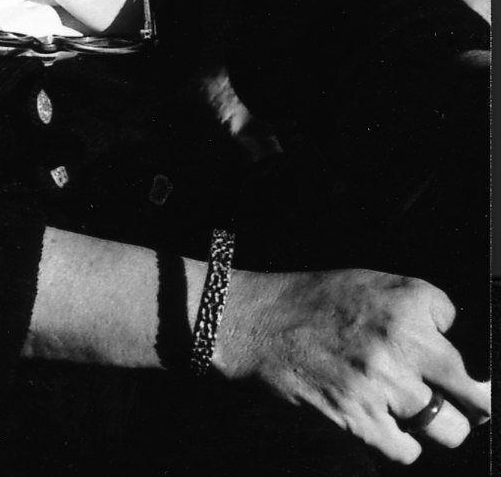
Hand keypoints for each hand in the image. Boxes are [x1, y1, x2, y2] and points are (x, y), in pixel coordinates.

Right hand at [216, 267, 490, 463]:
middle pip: (475, 392)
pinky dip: (402, 443)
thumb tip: (454, 341)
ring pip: (451, 429)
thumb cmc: (312, 302)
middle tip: (471, 403)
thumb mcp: (369, 283)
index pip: (465, 329)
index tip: (443, 352)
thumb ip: (415, 306)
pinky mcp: (363, 420)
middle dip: (476, 400)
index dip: (452, 340)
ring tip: (418, 411)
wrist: (259, 324)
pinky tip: (386, 422)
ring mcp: (385, 385)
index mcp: (408, 300)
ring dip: (439, 425)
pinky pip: (409, 451)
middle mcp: (404, 341)